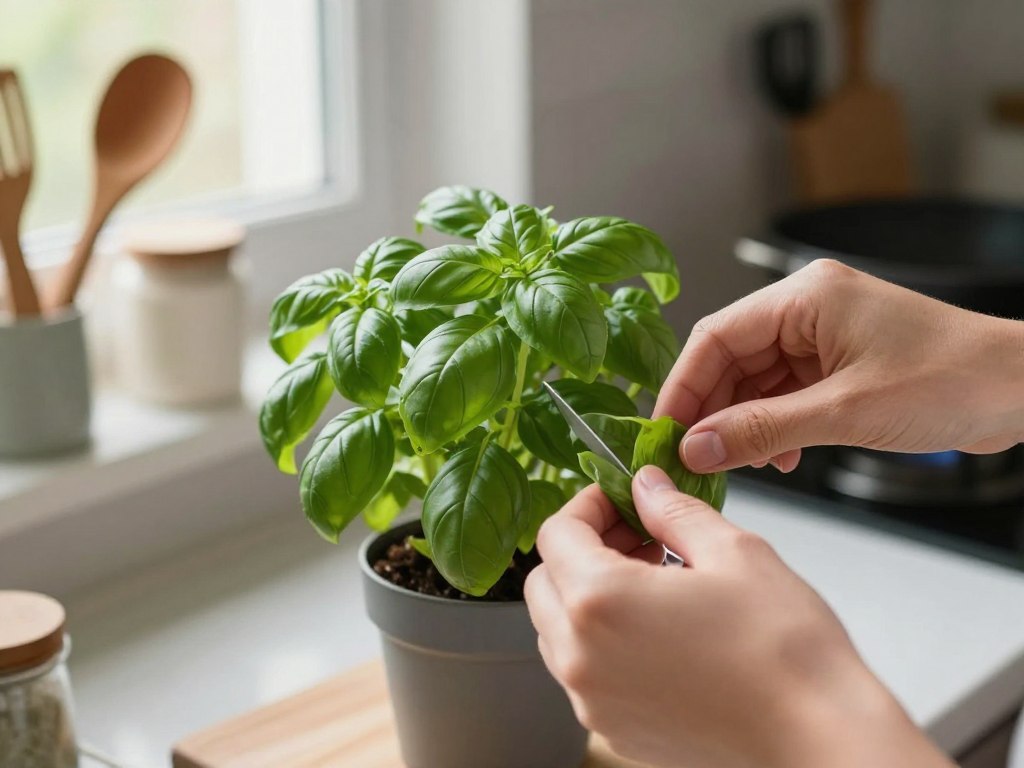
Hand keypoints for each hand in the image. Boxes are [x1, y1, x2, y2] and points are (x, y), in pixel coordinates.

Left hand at [525, 468, 954, 767]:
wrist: (818, 738)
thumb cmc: (784, 650)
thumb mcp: (731, 551)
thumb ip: (673, 510)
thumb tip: (646, 487)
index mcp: (600, 601)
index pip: (557, 534)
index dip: (588, 505)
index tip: (620, 499)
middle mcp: (582, 657)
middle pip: (545, 582)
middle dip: (582, 548)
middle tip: (637, 535)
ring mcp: (594, 700)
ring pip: (557, 628)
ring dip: (588, 594)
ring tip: (652, 578)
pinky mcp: (615, 728)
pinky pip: (584, 671)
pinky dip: (602, 640)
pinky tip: (658, 626)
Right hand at [656, 259, 1023, 472]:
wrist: (1023, 389)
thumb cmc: (953, 379)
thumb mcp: (844, 412)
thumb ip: (762, 429)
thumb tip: (698, 448)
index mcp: (803, 298)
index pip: (716, 337)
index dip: (683, 386)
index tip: (664, 431)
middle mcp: (808, 310)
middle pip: (731, 360)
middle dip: (712, 411)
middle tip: (692, 458)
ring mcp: (825, 337)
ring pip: (756, 381)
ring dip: (743, 425)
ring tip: (736, 465)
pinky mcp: (840, 365)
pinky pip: (786, 395)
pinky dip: (774, 426)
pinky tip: (778, 457)